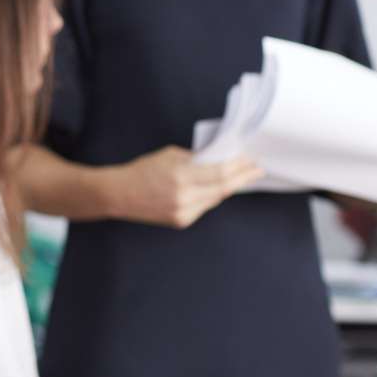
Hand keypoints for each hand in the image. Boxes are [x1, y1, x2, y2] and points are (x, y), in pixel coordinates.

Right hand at [109, 147, 264, 227]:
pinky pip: (204, 207)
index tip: (250, 159)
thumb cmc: (142, 170)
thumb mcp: (170, 155)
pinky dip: (213, 196)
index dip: (238, 166)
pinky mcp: (181, 221)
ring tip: (243, 177)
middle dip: (243, 177)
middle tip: (257, 170)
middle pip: (223, 187)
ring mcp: (183, 211)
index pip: (220, 171)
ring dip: (230, 187)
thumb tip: (219, 159)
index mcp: (181, 175)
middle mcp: (184, 196)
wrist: (119, 194)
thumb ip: (195, 158)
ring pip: (215, 198)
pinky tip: (220, 189)